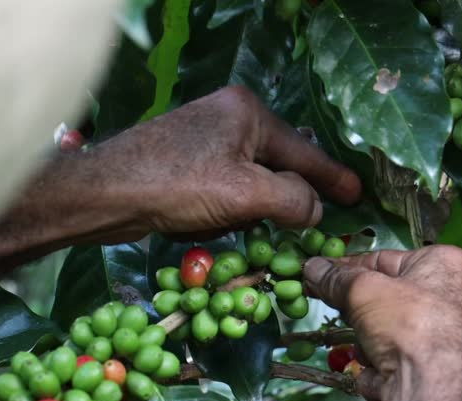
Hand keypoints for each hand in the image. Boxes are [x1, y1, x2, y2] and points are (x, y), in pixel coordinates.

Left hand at [76, 85, 361, 241]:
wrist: (105, 193)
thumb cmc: (177, 186)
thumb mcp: (245, 194)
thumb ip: (292, 199)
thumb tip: (315, 209)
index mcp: (248, 113)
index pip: (302, 151)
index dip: (332, 177)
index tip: (356, 194)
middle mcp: (228, 117)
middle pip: (276, 165)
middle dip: (278, 199)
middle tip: (301, 225)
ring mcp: (204, 137)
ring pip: (248, 181)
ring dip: (245, 210)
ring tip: (223, 224)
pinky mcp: (185, 160)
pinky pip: (223, 188)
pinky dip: (222, 210)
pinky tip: (200, 222)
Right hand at [304, 247, 461, 400]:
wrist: (435, 391)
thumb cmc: (409, 325)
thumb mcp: (364, 291)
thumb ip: (336, 279)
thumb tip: (312, 267)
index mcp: (444, 264)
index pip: (384, 259)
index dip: (347, 267)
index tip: (319, 274)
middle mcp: (454, 297)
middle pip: (387, 299)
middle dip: (360, 313)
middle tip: (338, 313)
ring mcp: (448, 337)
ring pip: (389, 333)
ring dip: (370, 346)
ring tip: (372, 354)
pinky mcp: (439, 371)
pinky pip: (399, 362)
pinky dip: (384, 369)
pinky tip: (384, 377)